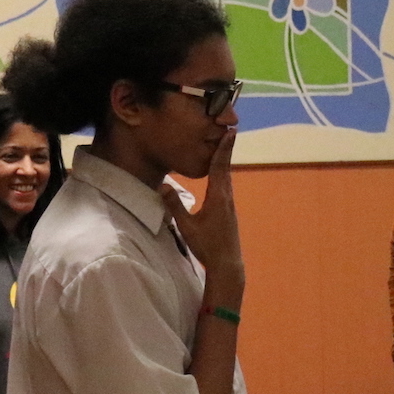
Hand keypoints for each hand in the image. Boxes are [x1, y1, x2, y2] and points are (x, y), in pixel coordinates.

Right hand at [162, 130, 244, 298]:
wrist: (227, 262)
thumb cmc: (206, 245)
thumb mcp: (187, 226)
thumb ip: (175, 205)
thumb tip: (162, 185)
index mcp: (218, 197)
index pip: (220, 167)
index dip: (224, 148)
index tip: (230, 132)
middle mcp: (227, 197)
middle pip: (226, 167)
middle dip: (226, 148)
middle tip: (230, 130)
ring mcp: (229, 204)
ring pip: (227, 177)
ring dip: (225, 160)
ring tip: (224, 145)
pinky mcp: (228, 210)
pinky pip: (225, 185)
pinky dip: (223, 172)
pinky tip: (220, 172)